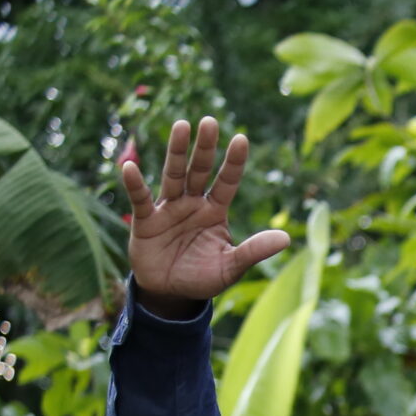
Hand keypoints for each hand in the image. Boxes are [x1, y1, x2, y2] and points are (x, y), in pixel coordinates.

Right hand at [117, 118, 290, 318]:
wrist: (171, 293)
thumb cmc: (203, 277)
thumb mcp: (231, 266)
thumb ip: (254, 251)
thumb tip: (287, 239)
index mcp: (215, 211)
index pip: (227, 181)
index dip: (233, 162)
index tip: (242, 138)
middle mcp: (192, 204)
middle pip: (199, 170)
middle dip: (205, 147)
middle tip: (210, 121)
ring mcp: (168, 209)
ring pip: (173, 175)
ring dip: (176, 151)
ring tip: (181, 126)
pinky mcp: (145, 220)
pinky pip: (140, 199)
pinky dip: (135, 184)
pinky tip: (129, 168)